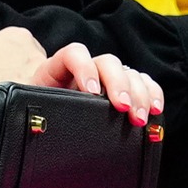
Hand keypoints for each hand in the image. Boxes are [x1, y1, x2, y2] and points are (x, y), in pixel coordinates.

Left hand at [30, 43, 163, 125]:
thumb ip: (34, 116)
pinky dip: (152, 93)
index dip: (84, 67)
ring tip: (140, 118)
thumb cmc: (36, 121)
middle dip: (118, 83)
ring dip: (138, 92)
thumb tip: (32, 134)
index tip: (91, 92)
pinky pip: (143, 82)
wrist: (44, 127)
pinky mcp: (122, 90)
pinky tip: (155, 109)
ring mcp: (104, 79)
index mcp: (56, 71)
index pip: (73, 54)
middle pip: (106, 62)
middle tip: (123, 109)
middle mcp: (84, 71)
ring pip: (127, 71)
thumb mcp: (32, 115)